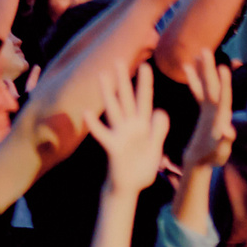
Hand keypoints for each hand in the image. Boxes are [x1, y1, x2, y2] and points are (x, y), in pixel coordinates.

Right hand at [84, 63, 170, 197]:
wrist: (130, 187)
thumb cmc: (142, 167)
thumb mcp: (155, 149)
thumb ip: (158, 131)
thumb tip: (160, 111)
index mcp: (143, 125)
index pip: (144, 100)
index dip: (145, 84)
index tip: (146, 65)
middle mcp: (129, 125)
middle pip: (126, 99)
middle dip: (123, 80)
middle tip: (118, 60)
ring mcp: (120, 134)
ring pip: (113, 109)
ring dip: (108, 93)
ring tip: (102, 75)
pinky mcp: (113, 147)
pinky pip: (103, 134)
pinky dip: (94, 124)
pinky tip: (87, 112)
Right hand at [179, 52, 235, 170]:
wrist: (201, 165)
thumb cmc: (210, 160)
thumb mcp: (218, 154)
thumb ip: (225, 143)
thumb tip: (228, 130)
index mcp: (222, 118)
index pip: (224, 98)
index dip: (223, 84)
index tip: (222, 68)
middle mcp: (219, 111)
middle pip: (214, 86)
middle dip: (210, 69)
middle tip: (205, 50)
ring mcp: (212, 110)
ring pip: (207, 85)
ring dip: (203, 70)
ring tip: (199, 52)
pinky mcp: (205, 112)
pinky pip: (199, 92)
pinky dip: (194, 80)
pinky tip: (186, 67)